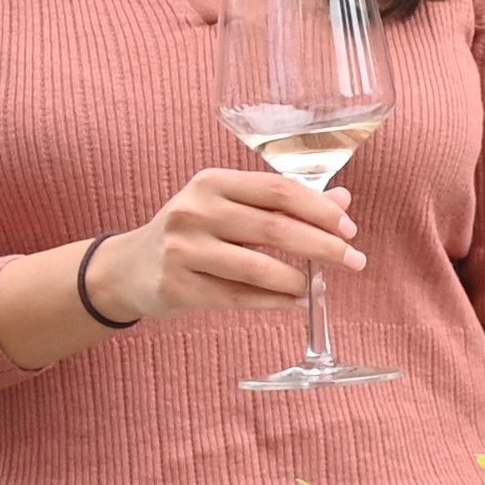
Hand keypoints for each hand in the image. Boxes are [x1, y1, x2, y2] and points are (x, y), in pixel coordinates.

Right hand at [87, 171, 364, 320]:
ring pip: (259, 268)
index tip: (350, 228)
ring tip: (316, 287)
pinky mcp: (177, 287)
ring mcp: (183, 250)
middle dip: (324, 246)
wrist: (128, 268)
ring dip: (298, 280)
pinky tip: (293, 301)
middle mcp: (195, 211)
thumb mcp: (231, 206)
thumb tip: (343, 201)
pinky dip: (273, 301)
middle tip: (355, 260)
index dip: (321, 210)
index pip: (279, 191)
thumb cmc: (193, 232)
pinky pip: (239, 297)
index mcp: (212, 183)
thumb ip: (284, 203)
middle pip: (275, 228)